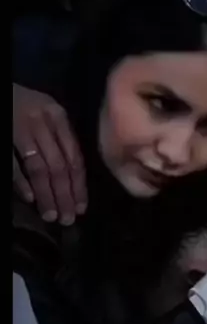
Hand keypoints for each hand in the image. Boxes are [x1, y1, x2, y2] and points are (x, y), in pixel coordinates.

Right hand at [13, 84, 86, 224]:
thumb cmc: (23, 105)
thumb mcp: (46, 116)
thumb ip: (60, 141)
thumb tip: (74, 182)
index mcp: (58, 116)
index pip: (74, 156)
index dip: (79, 185)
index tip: (81, 208)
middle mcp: (42, 121)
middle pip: (60, 165)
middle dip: (65, 195)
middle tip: (67, 219)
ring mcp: (20, 127)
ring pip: (40, 167)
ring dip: (47, 194)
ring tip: (51, 215)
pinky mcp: (3, 133)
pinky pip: (15, 162)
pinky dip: (22, 181)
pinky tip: (30, 198)